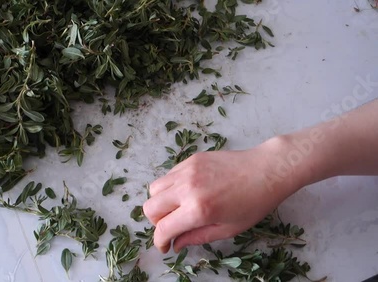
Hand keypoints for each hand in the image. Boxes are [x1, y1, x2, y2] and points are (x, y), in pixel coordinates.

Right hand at [143, 143, 296, 252]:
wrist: (268, 170)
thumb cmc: (254, 202)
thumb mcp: (227, 229)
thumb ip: (197, 237)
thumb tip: (176, 243)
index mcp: (198, 210)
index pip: (163, 228)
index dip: (159, 241)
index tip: (165, 246)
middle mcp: (187, 188)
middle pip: (150, 207)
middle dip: (156, 222)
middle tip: (171, 227)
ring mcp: (187, 171)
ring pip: (155, 189)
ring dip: (160, 203)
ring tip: (177, 209)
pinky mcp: (191, 159)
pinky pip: (168, 176)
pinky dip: (170, 188)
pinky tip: (187, 193)